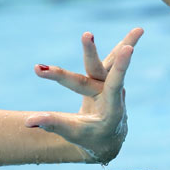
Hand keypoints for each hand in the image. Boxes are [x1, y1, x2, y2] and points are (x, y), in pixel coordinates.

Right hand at [26, 27, 142, 163]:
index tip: (127, 50)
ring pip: (113, 61)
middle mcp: (113, 94)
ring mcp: (110, 84)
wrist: (106, 139)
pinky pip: (113, 60)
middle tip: (86, 35)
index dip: (120, 68)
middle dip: (90, 53)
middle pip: (99, 70)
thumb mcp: (72, 133)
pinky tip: (138, 32)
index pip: (111, 86)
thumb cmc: (89, 138)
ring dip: (125, 43)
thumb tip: (28, 122)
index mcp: (111, 109)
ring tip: (140, 29)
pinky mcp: (107, 78)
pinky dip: (121, 47)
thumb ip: (53, 125)